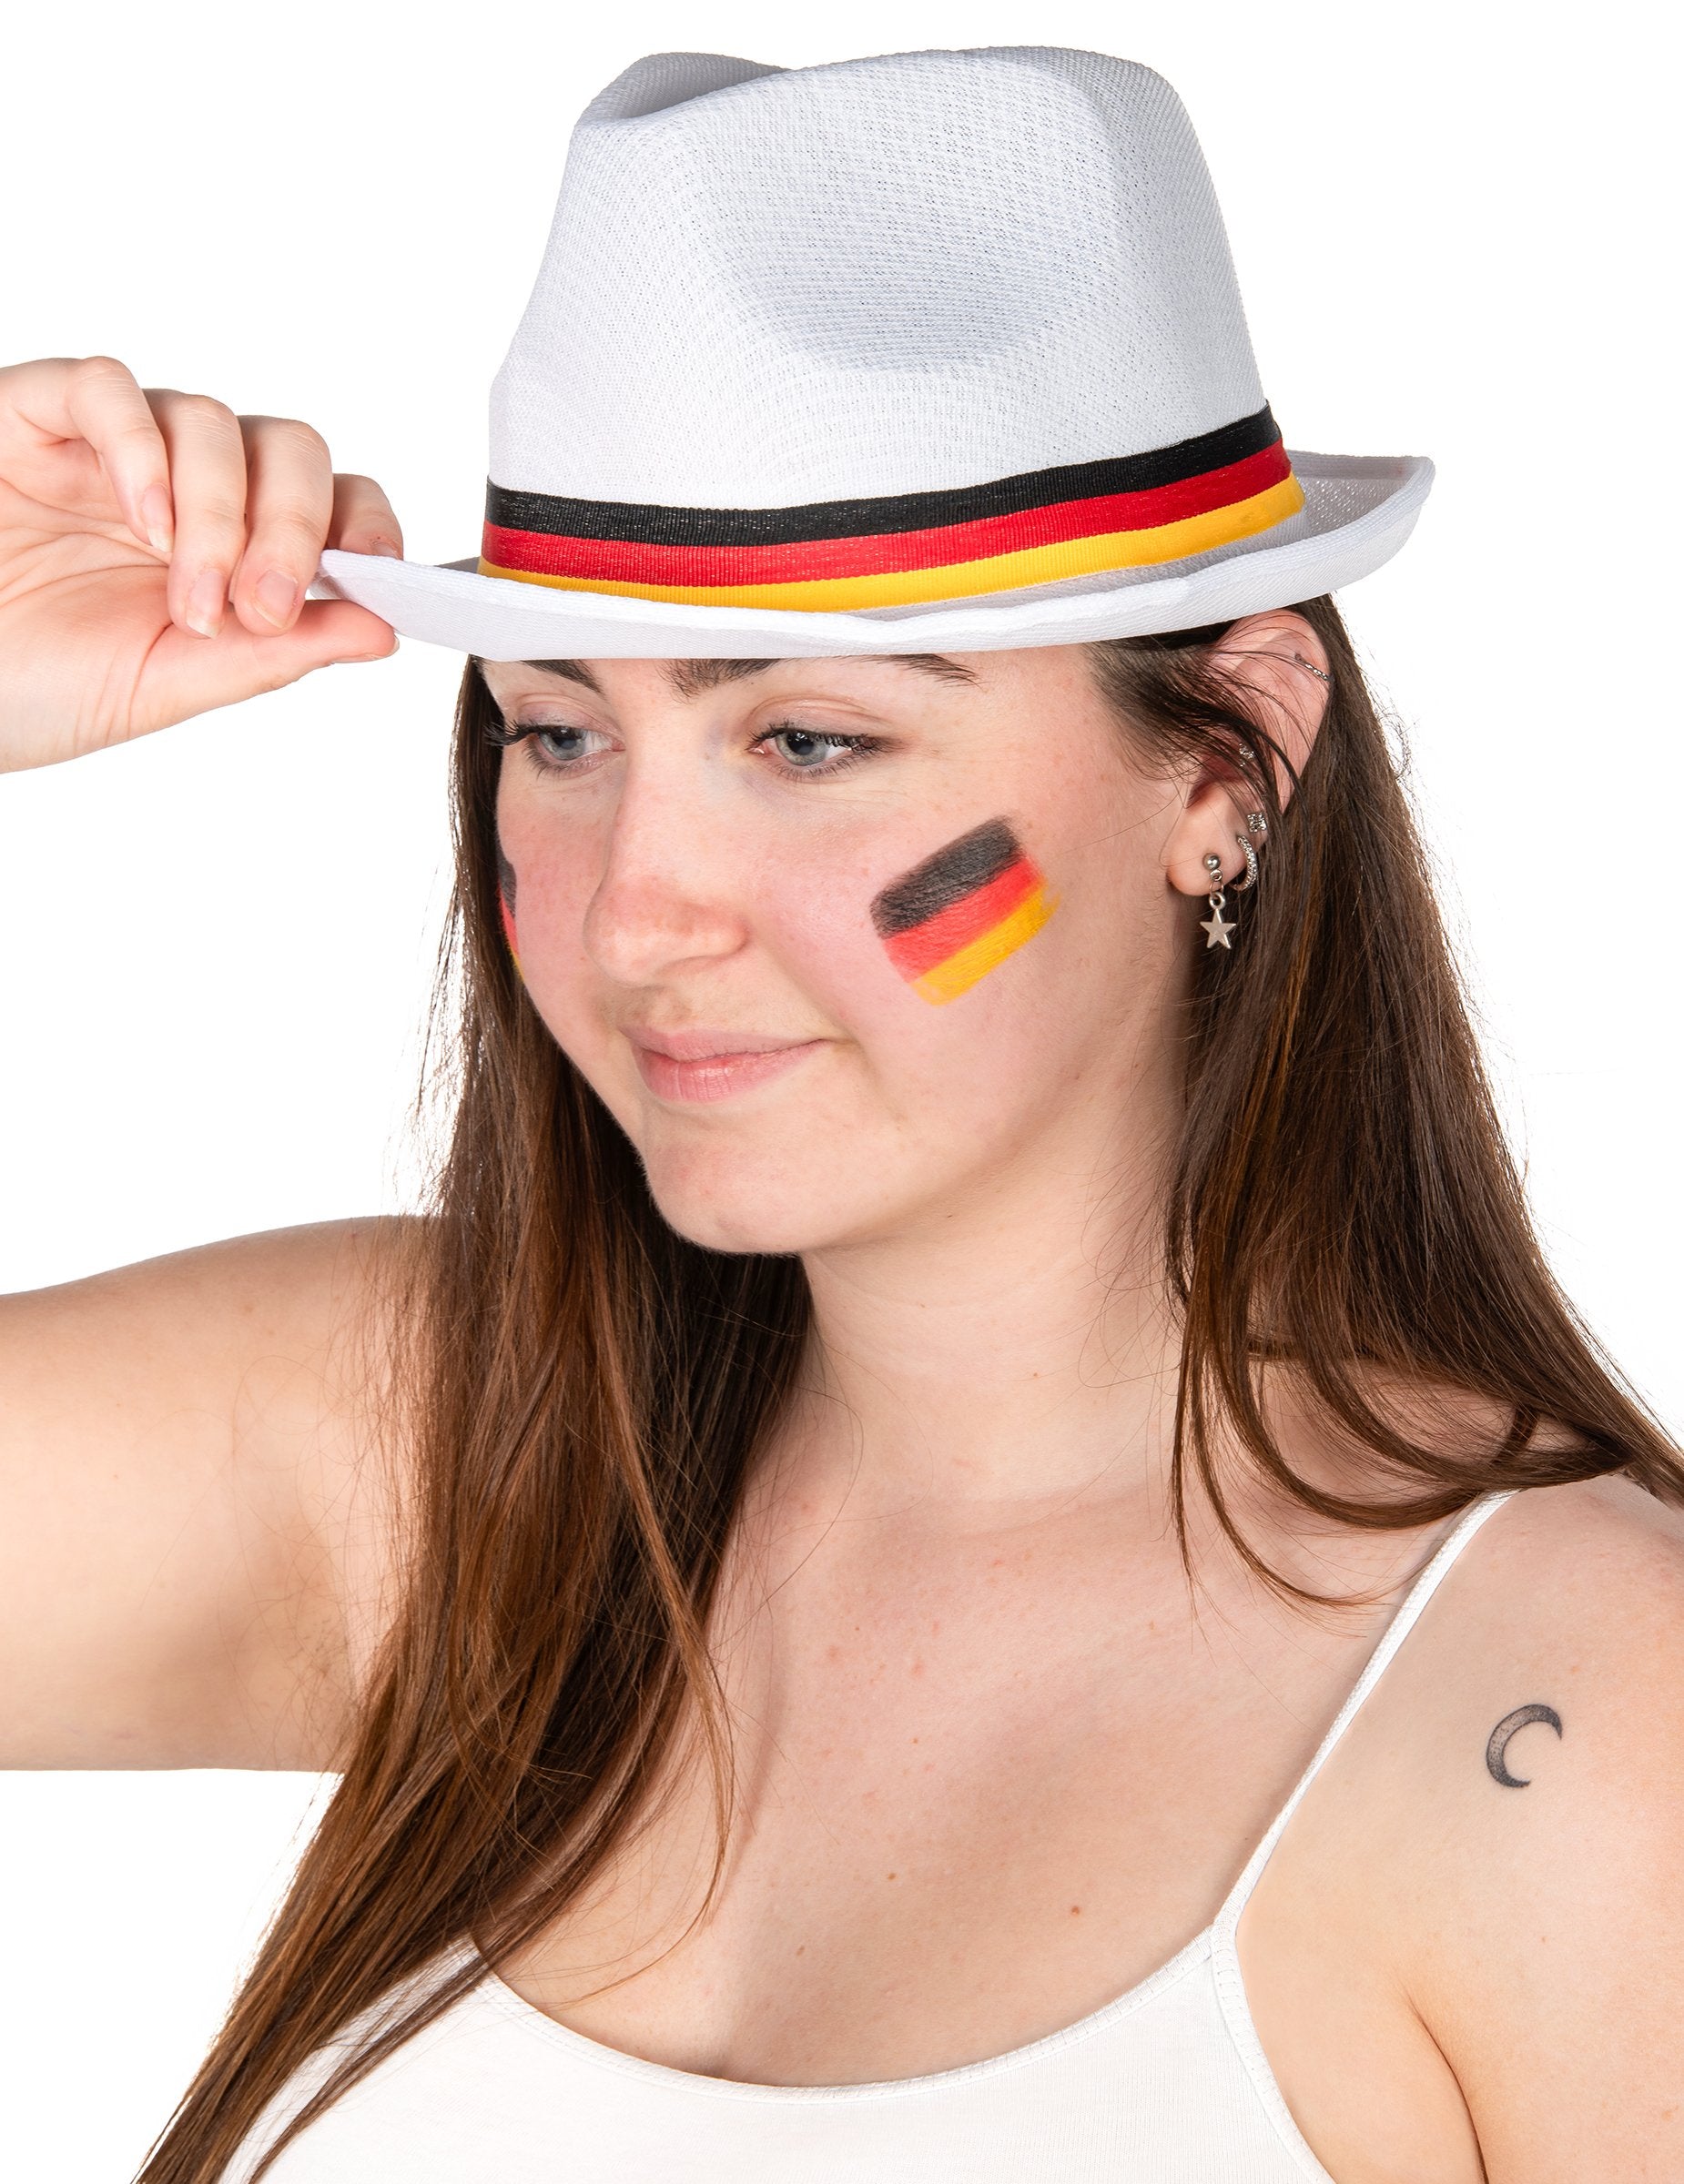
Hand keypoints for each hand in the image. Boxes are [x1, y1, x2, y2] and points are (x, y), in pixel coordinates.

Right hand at [0, 355, 403, 771]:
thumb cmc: (34, 685)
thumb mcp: (170, 682)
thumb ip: (275, 655)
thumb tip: (386, 631)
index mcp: (230, 548)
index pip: (331, 500)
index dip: (364, 526)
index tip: (377, 582)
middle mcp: (184, 486)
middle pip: (288, 449)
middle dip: (295, 527)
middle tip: (259, 606)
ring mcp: (112, 447)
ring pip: (209, 421)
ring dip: (220, 514)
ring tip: (189, 597)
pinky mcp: (33, 412)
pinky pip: (106, 387)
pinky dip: (141, 452)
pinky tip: (146, 527)